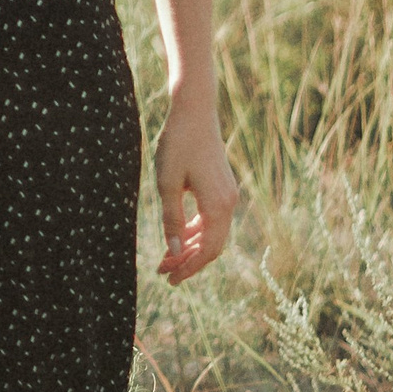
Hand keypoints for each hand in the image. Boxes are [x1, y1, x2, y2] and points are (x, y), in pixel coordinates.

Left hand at [152, 101, 238, 284]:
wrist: (194, 112)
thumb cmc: (178, 145)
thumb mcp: (167, 184)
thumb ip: (171, 220)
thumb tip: (173, 252)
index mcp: (218, 206)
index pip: (207, 250)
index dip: (189, 268)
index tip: (169, 279)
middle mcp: (229, 203)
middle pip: (212, 246)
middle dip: (188, 261)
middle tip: (163, 272)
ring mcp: (227, 194)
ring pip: (212, 233)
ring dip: (190, 247)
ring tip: (165, 259)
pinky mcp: (221, 186)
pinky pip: (211, 219)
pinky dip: (195, 231)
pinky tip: (177, 236)